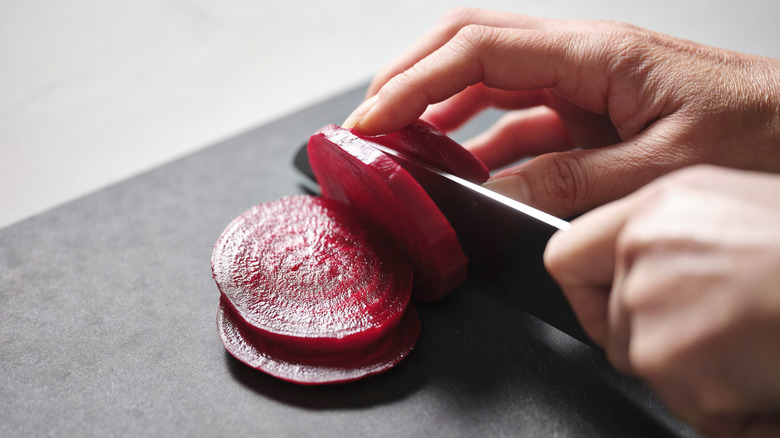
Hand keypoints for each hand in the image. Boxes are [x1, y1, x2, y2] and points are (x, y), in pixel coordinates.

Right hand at [343, 8, 779, 216]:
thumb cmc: (764, 137)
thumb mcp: (662, 168)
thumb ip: (574, 181)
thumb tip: (497, 191)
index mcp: (599, 54)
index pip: (479, 51)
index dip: (415, 83)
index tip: (374, 120)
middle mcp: (584, 58)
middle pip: (472, 47)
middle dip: (411, 79)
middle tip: (371, 121)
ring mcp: (586, 85)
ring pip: (490, 85)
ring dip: (440, 112)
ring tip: (403, 148)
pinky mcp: (594, 115)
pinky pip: (521, 122)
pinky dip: (483, 145)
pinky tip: (464, 171)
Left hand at [544, 165, 779, 436]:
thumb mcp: (734, 207)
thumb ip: (668, 234)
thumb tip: (630, 268)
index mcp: (655, 209)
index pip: (565, 255)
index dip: (585, 290)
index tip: (607, 303)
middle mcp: (642, 251)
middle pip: (611, 323)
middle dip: (655, 339)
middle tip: (719, 329)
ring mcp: (650, 305)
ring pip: (646, 364)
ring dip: (695, 373)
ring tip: (753, 342)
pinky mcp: (669, 359)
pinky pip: (683, 403)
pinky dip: (725, 406)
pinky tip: (763, 369)